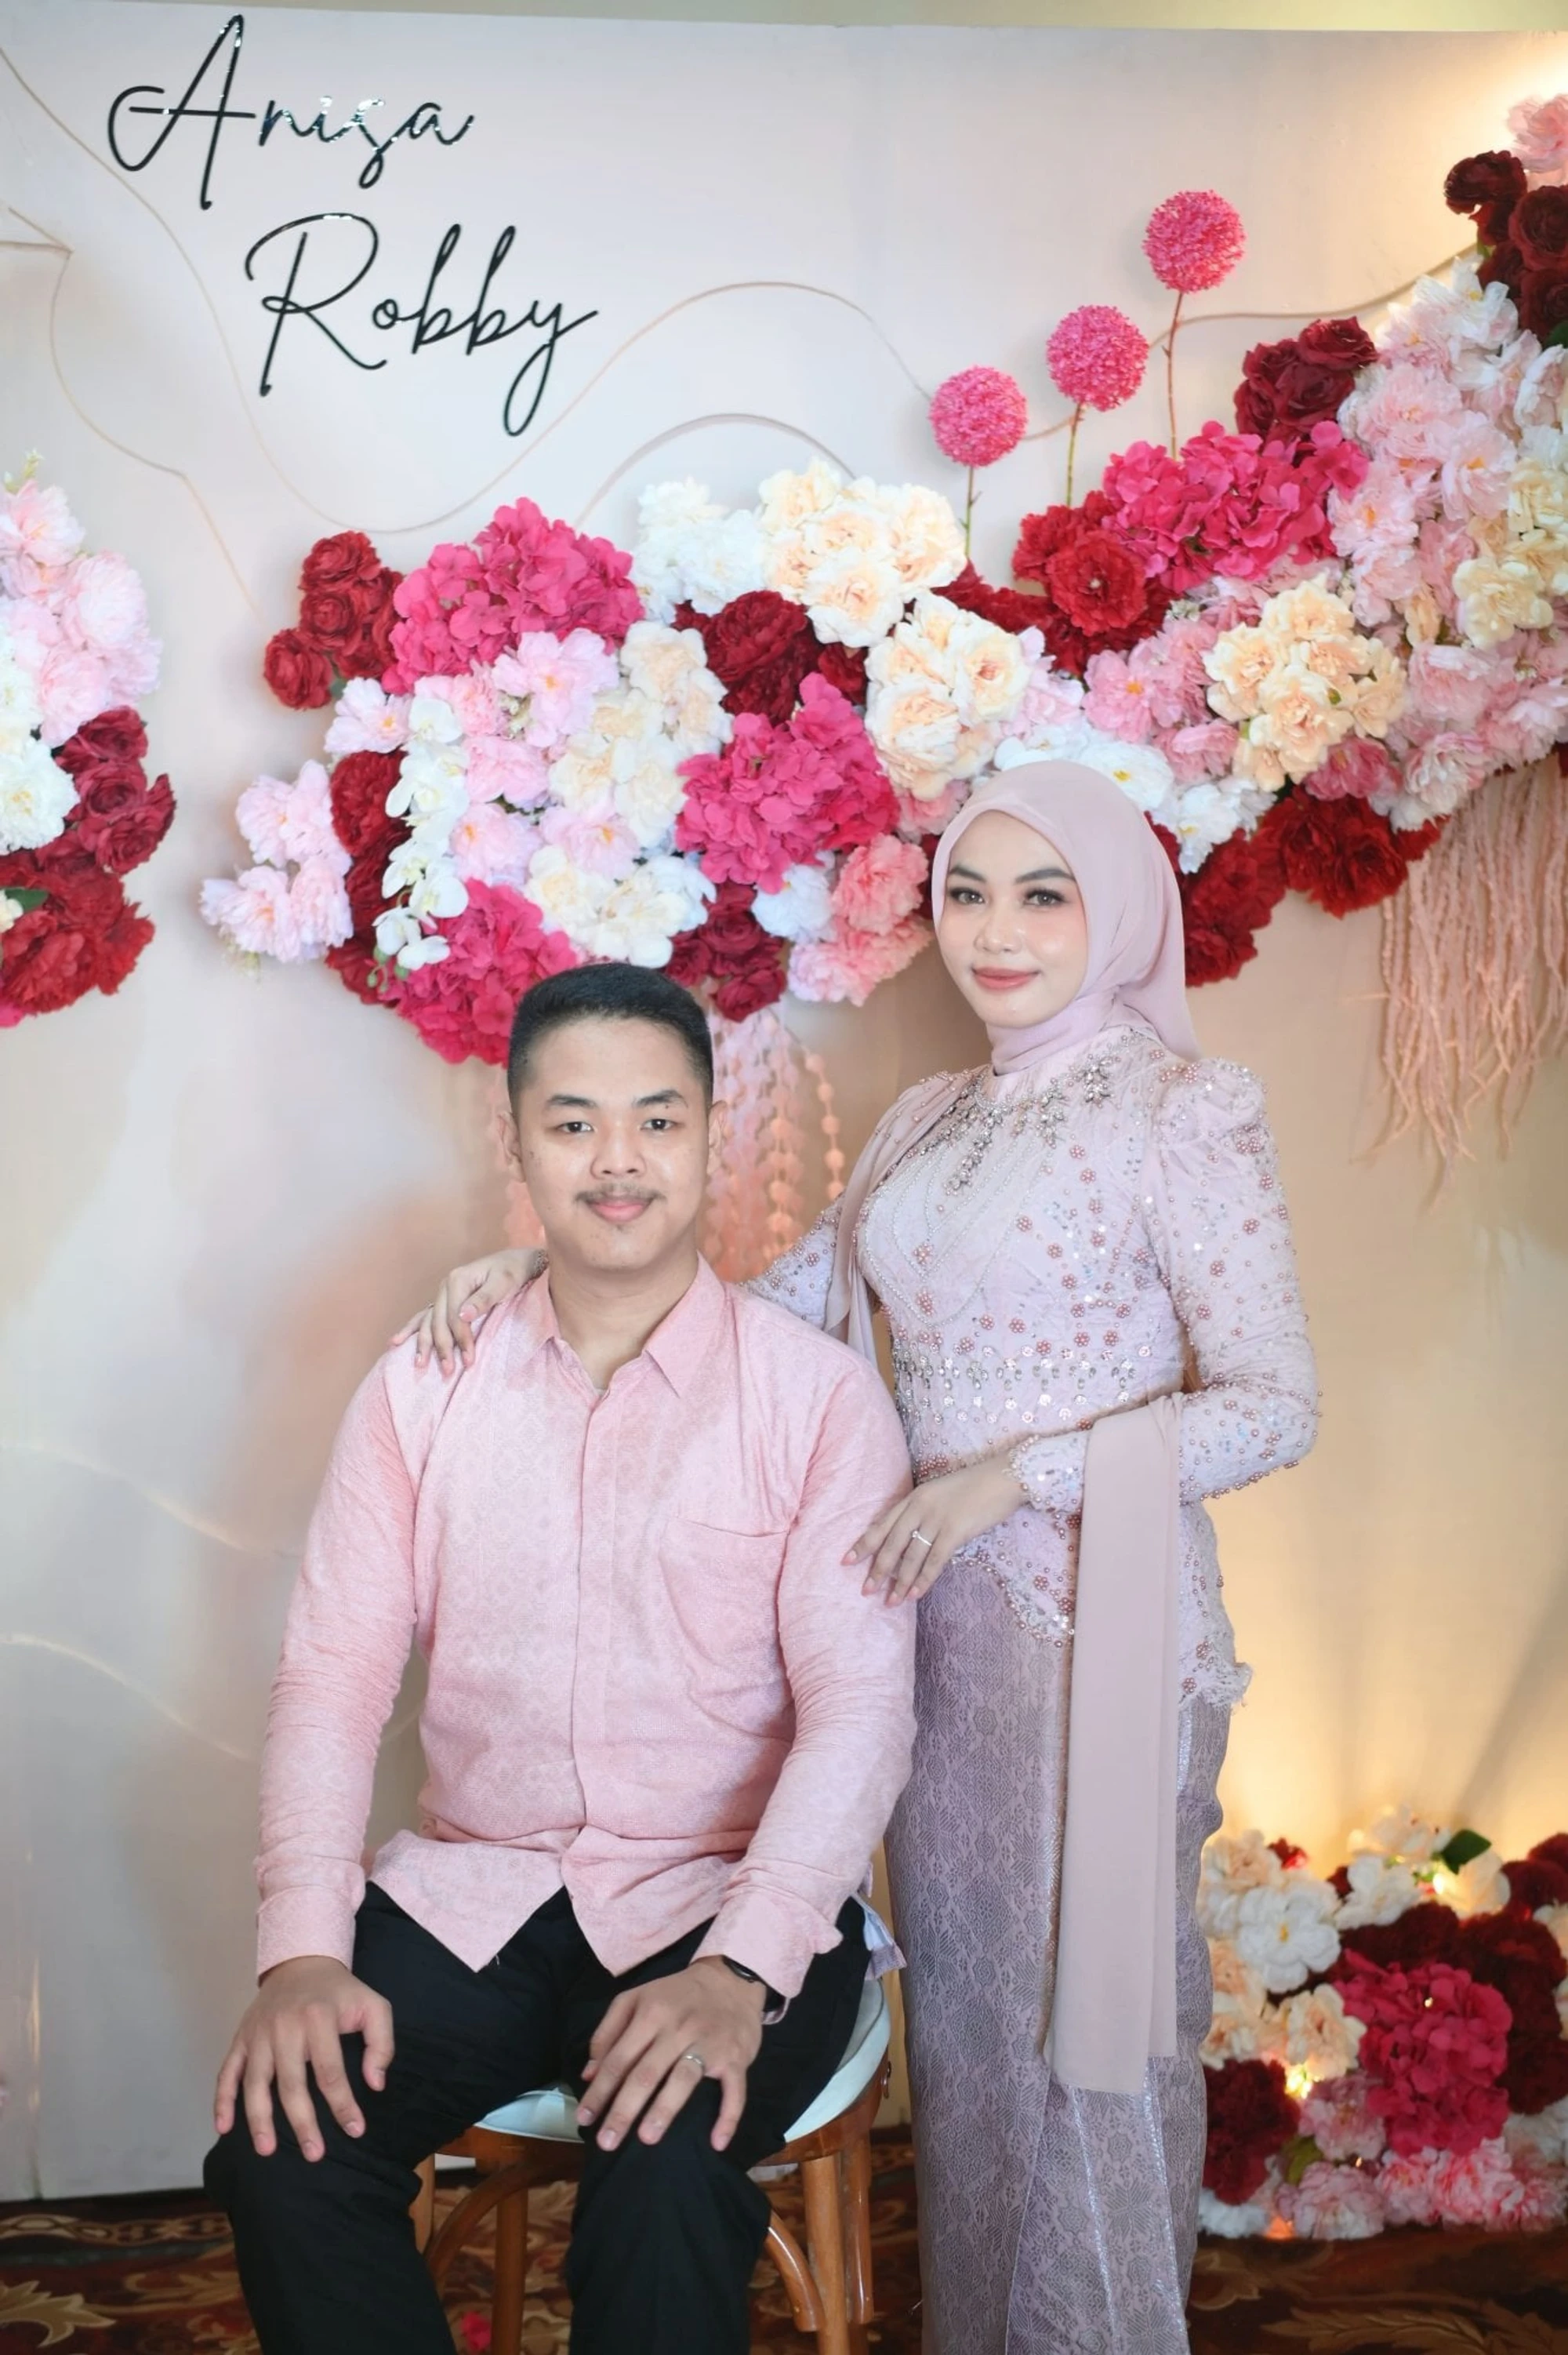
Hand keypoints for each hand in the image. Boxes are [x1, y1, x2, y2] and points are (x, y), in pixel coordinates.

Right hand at [213, 1956, 394, 2161]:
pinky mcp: (241, 2038)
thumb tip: (375, 2084)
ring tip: (267, 2150)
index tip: (355, 2130)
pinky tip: (223, 2128)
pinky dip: (222, 2100)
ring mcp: (258, 2034)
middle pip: (291, 2083)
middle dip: (302, 2122)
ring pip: (255, 2083)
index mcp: (319, 2018)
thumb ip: (381, 2043)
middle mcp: (284, 2027)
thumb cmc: (340, 1992)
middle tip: (314, 2154)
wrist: (301, 1960)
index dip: (342, 2105)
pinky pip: (227, 2071)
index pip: (330, 2071)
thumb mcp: (373, 2005)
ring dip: (259, 2119)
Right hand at [389, 1249, 541, 1373]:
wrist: (514, 1262)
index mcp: (458, 1279)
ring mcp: (442, 1294)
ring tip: (419, 1365)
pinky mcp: (444, 1301)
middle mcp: (445, 1286)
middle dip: (442, 1348)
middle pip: (438, 1321)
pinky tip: (395, 1342)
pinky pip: (424, 1317)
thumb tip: (464, 1315)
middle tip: (448, 1371)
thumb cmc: (511, 1272)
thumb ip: (484, 1299)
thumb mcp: (503, 1283)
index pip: (454, 1316)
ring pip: (428, 1321)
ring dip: (424, 1344)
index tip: (469, 1359)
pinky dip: (411, 1330)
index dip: (461, 1338)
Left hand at [577, 1958, 764, 2154]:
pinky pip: (734, 2089)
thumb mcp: (636, 1999)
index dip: (599, 2090)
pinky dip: (728, 2116)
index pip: (619, 2058)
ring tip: (646, 2138)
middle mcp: (678, 2028)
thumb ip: (608, 2032)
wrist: (730, 1980)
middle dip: (623, 2109)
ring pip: (683, 2079)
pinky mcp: (735, 2057)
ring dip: (664, 2109)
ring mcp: (709, 2043)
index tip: (584, 2119)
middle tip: (606, 2142)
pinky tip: (717, 2141)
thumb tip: (589, 2074)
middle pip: (646, 2073)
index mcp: (650, 2013)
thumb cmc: (676, 1996)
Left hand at [849, 1452, 1025, 1604]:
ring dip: (900, 1581)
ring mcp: (937, 1518)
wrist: (1003, 1477)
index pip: (882, 1523)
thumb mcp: (940, 1493)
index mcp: (914, 1497)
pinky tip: (915, 1594)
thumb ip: (923, 1511)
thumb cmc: (975, 1486)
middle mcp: (920, 1507)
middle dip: (878, 1569)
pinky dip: (923, 1579)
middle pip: (892, 1543)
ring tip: (890, 1601)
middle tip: (865, 1590)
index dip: (864, 1544)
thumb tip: (911, 1539)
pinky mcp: (955, 1530)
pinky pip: (934, 1560)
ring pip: (911, 1556)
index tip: (847, 1560)